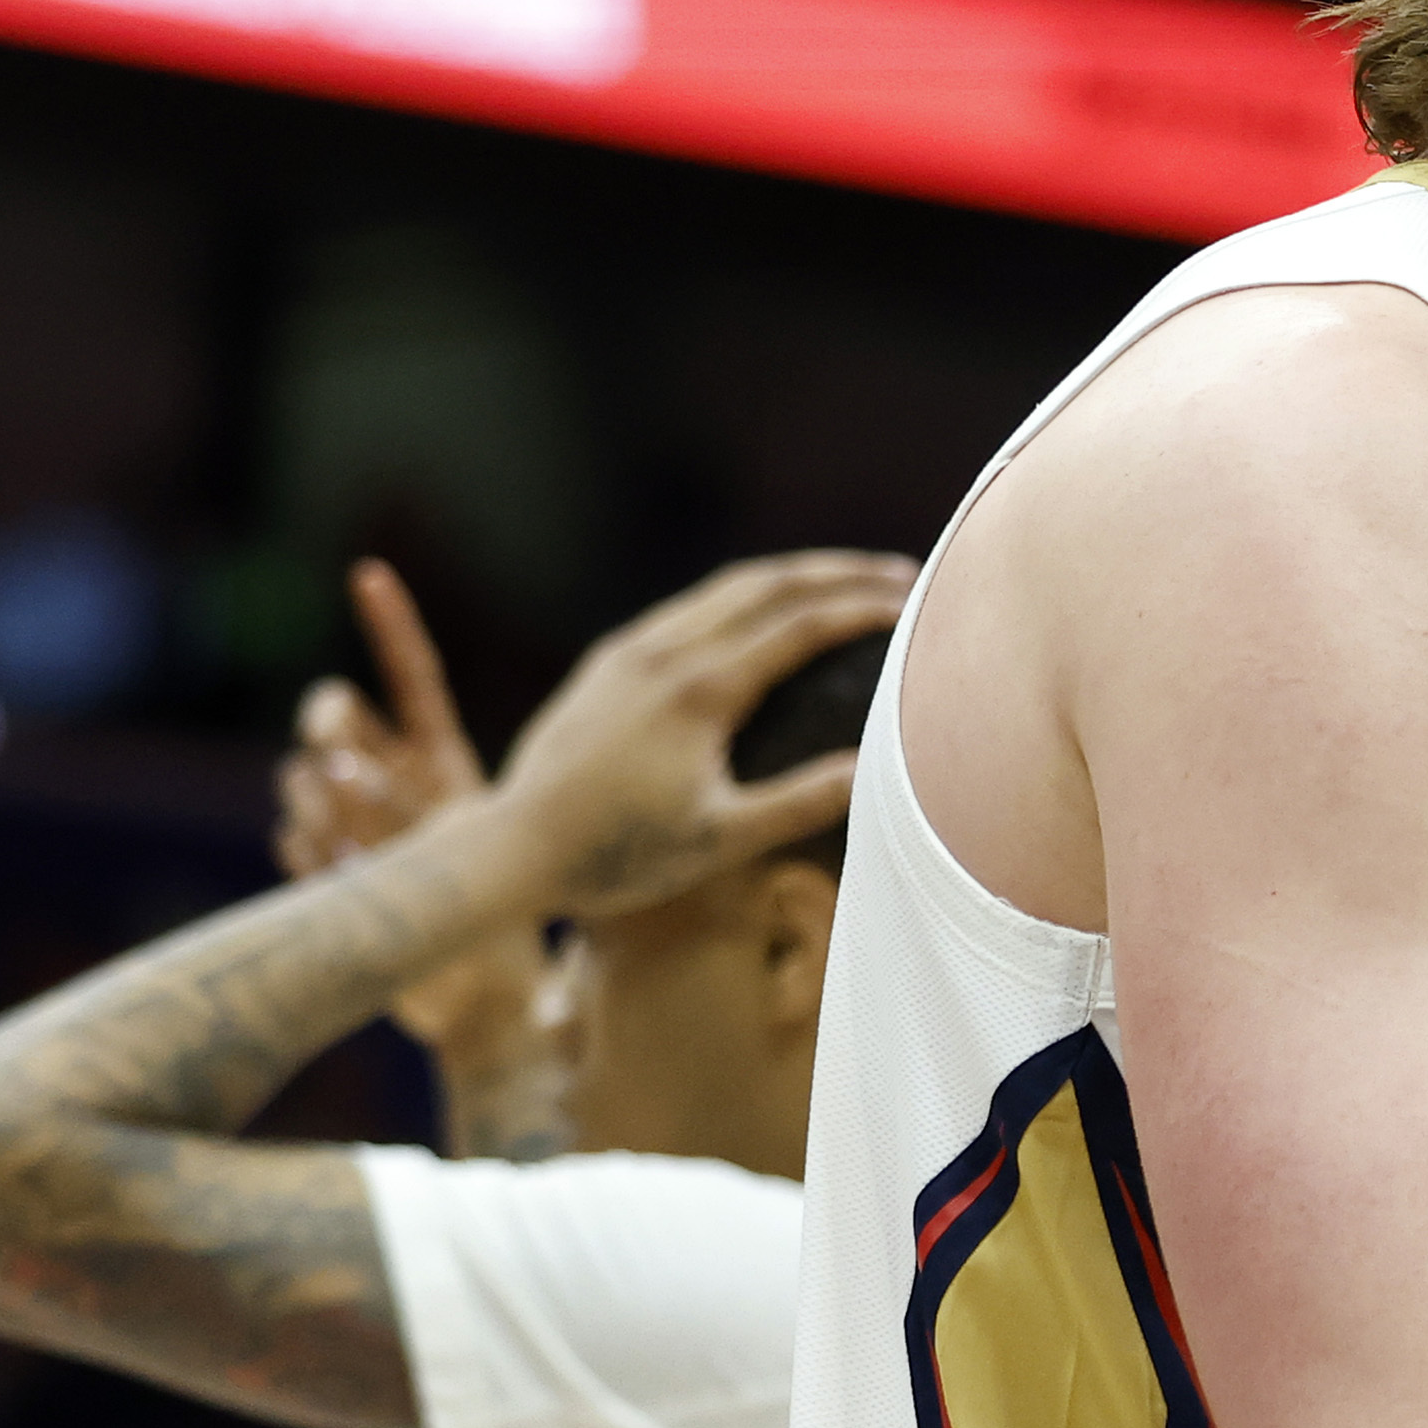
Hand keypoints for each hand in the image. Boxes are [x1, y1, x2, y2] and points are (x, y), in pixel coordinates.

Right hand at [277, 563, 531, 1056]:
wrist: (487, 995)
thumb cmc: (509, 918)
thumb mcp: (483, 849)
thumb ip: (420, 804)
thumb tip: (338, 766)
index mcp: (443, 757)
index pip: (409, 675)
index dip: (389, 624)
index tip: (369, 573)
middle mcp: (392, 779)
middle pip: (335, 716)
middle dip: (325, 719)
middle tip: (342, 747)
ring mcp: (354, 822)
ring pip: (303, 776)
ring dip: (316, 793)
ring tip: (356, 836)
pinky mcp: (326, 871)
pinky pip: (292, 840)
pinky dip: (305, 848)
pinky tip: (336, 871)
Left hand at [469, 549, 919, 920]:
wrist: (511, 847)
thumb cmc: (615, 854)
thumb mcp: (718, 840)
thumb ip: (799, 802)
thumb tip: (874, 771)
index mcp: (699, 690)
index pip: (800, 625)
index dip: (864, 609)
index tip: (916, 604)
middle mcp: (664, 653)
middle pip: (768, 584)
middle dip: (840, 573)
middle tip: (902, 574)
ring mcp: (631, 651)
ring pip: (726, 588)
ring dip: (793, 577)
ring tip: (845, 582)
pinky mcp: (609, 662)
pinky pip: (690, 608)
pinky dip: (744, 597)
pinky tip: (761, 615)